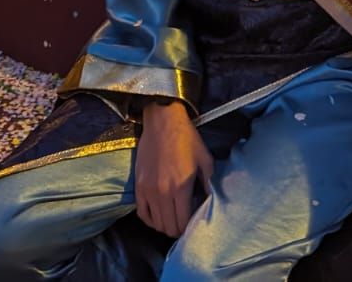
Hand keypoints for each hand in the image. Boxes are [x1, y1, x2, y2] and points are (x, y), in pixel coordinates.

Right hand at [135, 100, 212, 236]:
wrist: (163, 121)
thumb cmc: (187, 139)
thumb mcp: (205, 160)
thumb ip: (210, 184)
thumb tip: (212, 202)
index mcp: (181, 187)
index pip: (183, 223)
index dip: (190, 228)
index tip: (194, 222)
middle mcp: (163, 192)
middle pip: (169, 227)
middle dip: (178, 230)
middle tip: (185, 223)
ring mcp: (148, 190)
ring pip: (156, 223)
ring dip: (165, 226)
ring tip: (173, 219)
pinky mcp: (139, 185)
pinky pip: (142, 213)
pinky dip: (150, 220)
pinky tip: (158, 217)